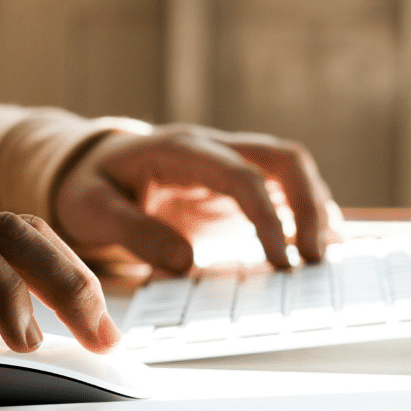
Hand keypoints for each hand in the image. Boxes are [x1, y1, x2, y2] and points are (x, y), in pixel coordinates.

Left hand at [54, 124, 338, 274]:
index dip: (267, 216)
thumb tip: (183, 262)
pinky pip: (282, 190)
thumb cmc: (89, 186)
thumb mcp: (93, 210)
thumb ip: (135, 233)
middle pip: (282, 158)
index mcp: (180, 150)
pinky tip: (315, 247)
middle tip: (315, 259)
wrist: (87, 168)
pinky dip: (304, 214)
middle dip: (310, 204)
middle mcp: (213, 149)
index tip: (281, 260)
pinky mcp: (235, 186)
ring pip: (291, 169)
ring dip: (314, 208)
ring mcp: (228, 163)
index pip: (240, 175)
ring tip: (322, 258)